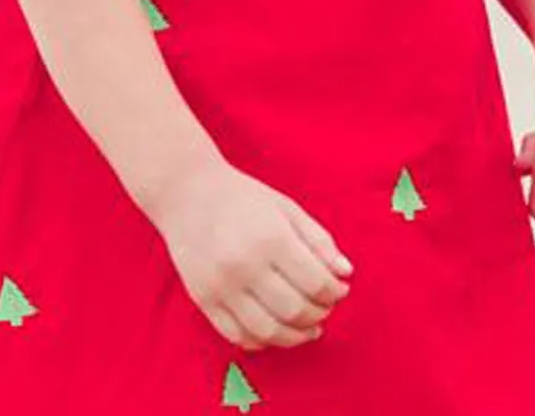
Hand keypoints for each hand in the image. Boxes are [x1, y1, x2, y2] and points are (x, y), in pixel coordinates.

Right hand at [151, 159, 352, 350]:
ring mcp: (222, 288)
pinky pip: (237, 335)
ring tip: (308, 327)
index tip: (340, 290)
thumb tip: (345, 273)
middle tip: (326, 309)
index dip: (334, 292)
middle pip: (294, 310)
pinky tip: (277, 330)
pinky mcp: (203, 301)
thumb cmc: (244, 198)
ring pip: (267, 332)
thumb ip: (318, 240)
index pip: (315, 282)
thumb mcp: (288, 209)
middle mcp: (246, 267)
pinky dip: (262, 341)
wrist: (188, 193)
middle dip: (318, 315)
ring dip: (295, 336)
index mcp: (272, 239)